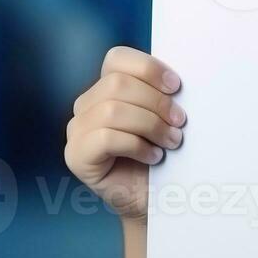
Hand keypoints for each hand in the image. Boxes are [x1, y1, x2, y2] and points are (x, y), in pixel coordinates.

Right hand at [64, 46, 185, 223]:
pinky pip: (105, 137)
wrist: (154, 198)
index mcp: (106, 88)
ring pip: (112, 109)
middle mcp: (86, 106)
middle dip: (157, 102)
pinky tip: (153, 157)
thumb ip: (162, 94)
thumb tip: (177, 83)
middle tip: (180, 123)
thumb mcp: (165, 117)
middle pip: (118, 84)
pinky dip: (136, 145)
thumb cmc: (162, 154)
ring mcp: (77, 131)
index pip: (117, 59)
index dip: (149, 68)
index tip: (177, 87)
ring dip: (151, 125)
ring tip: (172, 141)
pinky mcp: (76, 156)